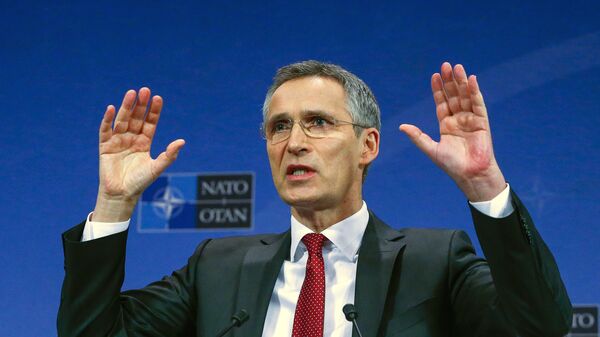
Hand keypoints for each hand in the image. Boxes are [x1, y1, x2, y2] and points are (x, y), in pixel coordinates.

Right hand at [92, 88, 184, 220]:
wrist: (122, 194)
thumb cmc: (140, 182)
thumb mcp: (156, 167)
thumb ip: (169, 155)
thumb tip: (182, 141)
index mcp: (144, 142)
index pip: (150, 122)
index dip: (153, 111)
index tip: (157, 98)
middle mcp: (132, 138)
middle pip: (136, 118)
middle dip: (140, 105)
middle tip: (144, 90)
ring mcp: (118, 140)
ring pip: (122, 120)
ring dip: (126, 107)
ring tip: (131, 93)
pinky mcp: (105, 146)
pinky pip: (105, 130)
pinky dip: (107, 120)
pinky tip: (110, 109)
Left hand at [400, 63, 505, 201]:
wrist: (470, 174)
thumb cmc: (451, 165)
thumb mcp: (431, 149)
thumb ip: (417, 136)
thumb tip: (401, 126)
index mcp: (446, 125)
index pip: (441, 102)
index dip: (438, 89)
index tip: (434, 76)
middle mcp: (458, 119)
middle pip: (453, 95)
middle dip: (449, 81)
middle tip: (445, 65)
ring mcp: (471, 119)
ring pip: (465, 96)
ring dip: (461, 82)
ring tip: (457, 67)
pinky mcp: (482, 122)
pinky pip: (478, 103)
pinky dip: (475, 91)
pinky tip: (471, 79)